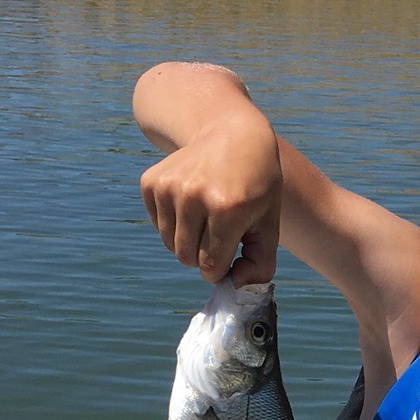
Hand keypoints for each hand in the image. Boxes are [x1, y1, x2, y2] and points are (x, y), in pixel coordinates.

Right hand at [139, 107, 281, 285]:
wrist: (232, 133)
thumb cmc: (256, 184)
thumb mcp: (269, 222)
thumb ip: (261, 263)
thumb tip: (237, 285)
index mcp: (228, 208)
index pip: (210, 266)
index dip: (221, 268)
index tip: (230, 256)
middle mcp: (194, 195)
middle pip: (187, 258)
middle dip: (203, 256)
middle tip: (219, 234)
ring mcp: (169, 186)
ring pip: (169, 244)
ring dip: (188, 240)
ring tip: (206, 216)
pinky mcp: (150, 181)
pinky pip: (157, 224)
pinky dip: (173, 223)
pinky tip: (191, 202)